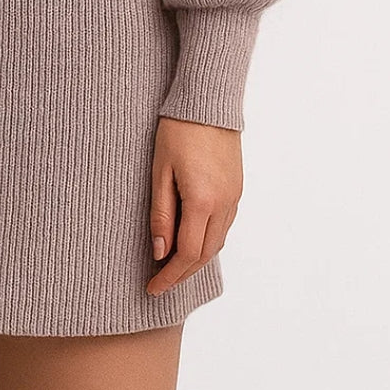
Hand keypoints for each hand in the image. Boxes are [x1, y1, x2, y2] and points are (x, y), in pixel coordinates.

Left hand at [145, 116, 242, 295]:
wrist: (208, 101)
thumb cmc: (178, 129)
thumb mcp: (160, 171)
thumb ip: (161, 214)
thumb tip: (160, 252)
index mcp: (202, 201)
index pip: (186, 254)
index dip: (169, 276)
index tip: (152, 288)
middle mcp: (224, 204)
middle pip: (204, 254)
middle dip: (182, 274)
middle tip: (160, 284)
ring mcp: (234, 197)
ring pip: (217, 243)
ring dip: (196, 260)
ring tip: (172, 267)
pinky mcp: (237, 188)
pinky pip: (224, 226)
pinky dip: (207, 241)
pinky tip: (192, 241)